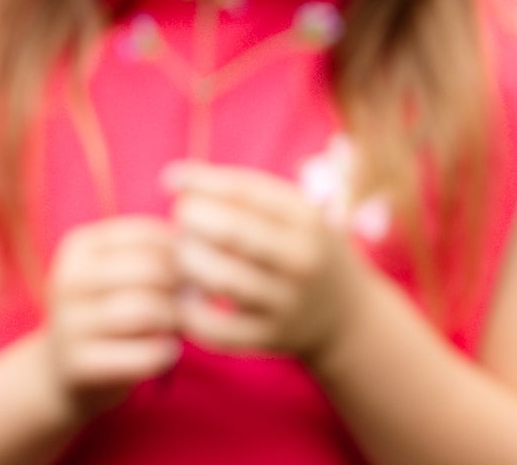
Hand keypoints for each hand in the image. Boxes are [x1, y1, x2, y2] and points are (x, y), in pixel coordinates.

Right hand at [42, 216, 181, 416]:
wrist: (63, 371)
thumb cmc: (108, 314)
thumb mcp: (119, 277)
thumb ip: (155, 259)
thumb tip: (205, 253)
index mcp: (80, 247)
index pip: (146, 235)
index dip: (182, 253)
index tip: (197, 273)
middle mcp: (68, 279)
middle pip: (148, 269)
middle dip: (181, 286)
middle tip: (195, 302)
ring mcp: (68, 322)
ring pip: (145, 310)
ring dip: (175, 320)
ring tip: (182, 327)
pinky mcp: (79, 363)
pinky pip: (141, 355)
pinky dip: (165, 354)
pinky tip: (168, 353)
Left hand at [162, 160, 366, 364]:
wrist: (346, 315)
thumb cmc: (299, 246)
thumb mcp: (289, 212)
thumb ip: (238, 191)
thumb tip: (172, 178)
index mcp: (306, 220)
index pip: (244, 192)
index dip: (199, 183)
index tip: (171, 181)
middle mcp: (301, 261)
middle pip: (230, 233)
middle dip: (191, 219)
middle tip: (181, 218)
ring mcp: (287, 303)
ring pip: (219, 278)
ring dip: (187, 259)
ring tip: (184, 251)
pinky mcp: (270, 338)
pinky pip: (217, 329)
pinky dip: (191, 311)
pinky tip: (186, 295)